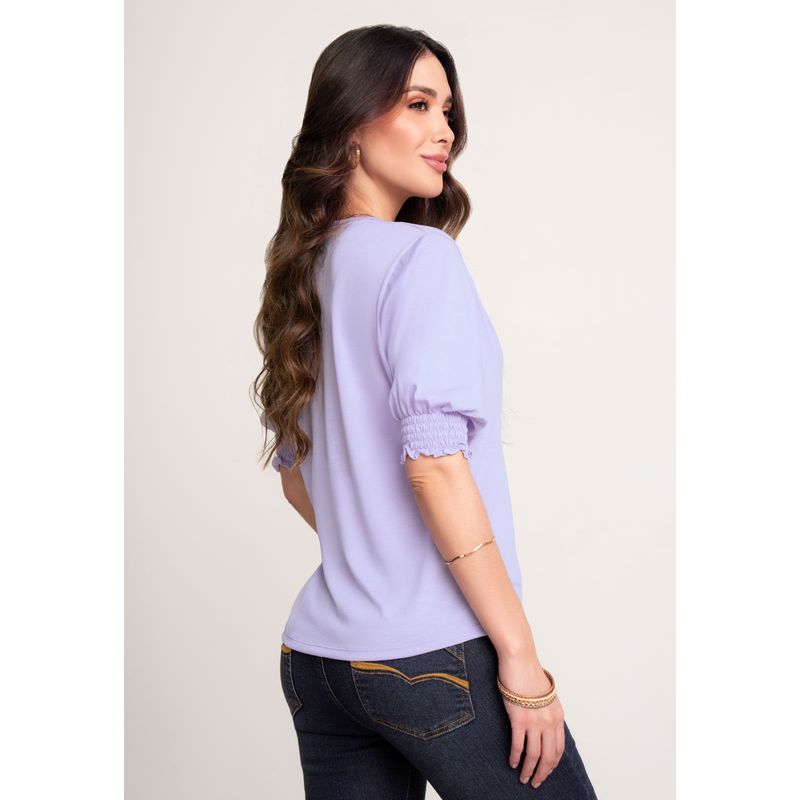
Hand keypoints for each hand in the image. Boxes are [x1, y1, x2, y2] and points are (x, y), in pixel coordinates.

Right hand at [498, 655, 564, 788]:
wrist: (520, 659)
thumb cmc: (529, 673)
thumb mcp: (546, 695)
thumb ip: (547, 711)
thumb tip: (543, 726)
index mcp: (558, 716)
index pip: (559, 748)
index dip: (553, 764)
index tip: (547, 772)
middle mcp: (549, 721)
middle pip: (548, 756)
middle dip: (543, 772)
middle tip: (536, 782)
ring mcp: (535, 721)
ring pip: (534, 755)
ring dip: (529, 770)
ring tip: (524, 778)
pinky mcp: (519, 718)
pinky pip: (518, 745)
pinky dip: (516, 757)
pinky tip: (513, 763)